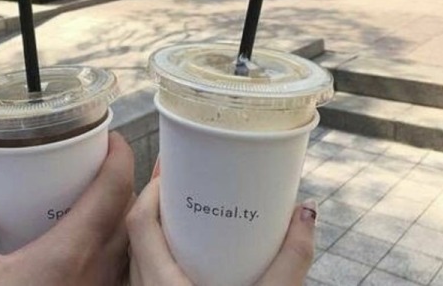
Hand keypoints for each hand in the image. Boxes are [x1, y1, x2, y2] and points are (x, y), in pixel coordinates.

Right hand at [0, 132, 133, 285]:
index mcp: (75, 250)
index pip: (116, 185)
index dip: (121, 153)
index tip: (113, 138)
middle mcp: (102, 270)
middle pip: (132, 209)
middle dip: (128, 179)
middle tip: (108, 164)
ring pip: (132, 239)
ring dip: (127, 212)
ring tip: (109, 196)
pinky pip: (123, 267)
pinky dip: (121, 244)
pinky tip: (102, 241)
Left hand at [126, 177, 315, 285]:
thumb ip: (291, 262)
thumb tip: (306, 213)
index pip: (139, 224)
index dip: (152, 190)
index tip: (173, 169)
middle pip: (137, 235)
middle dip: (157, 203)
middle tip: (183, 181)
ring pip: (140, 255)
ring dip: (158, 227)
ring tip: (185, 207)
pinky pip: (149, 274)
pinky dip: (163, 251)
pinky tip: (188, 249)